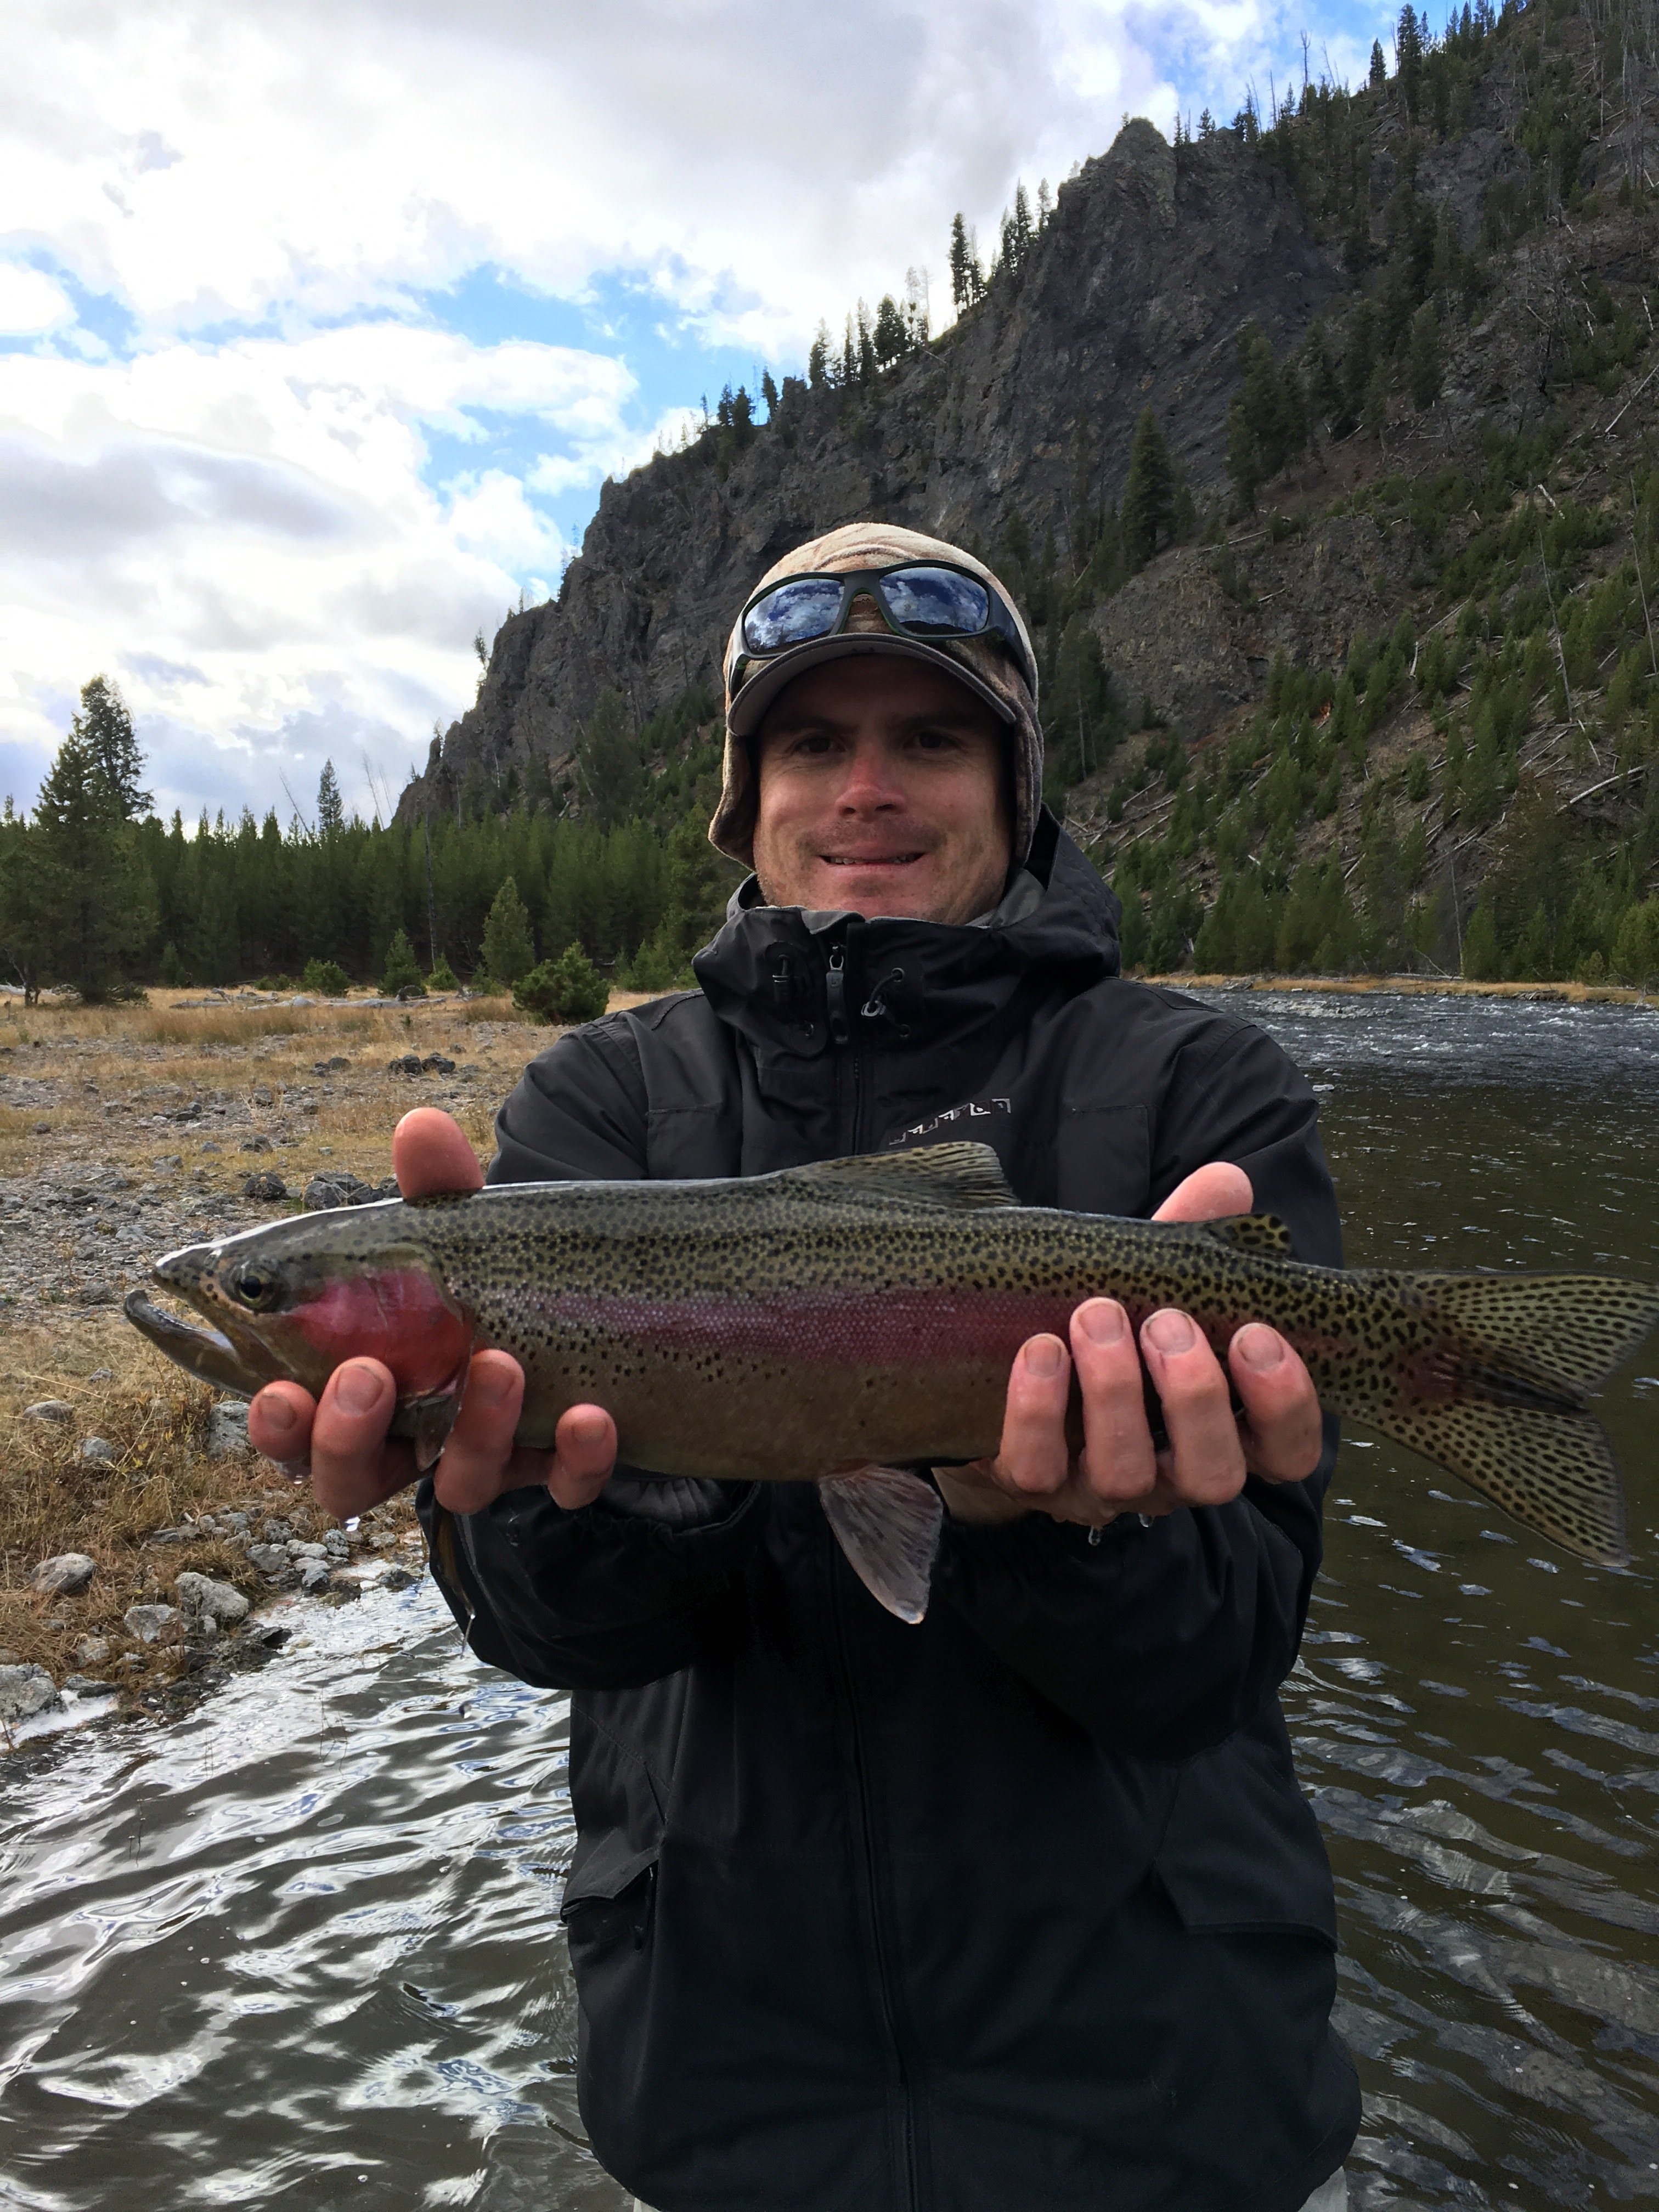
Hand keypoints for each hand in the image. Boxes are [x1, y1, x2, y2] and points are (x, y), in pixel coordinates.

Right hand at [246, 1107, 617, 1520]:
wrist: (593, 1308)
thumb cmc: (485, 1280)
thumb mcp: (460, 1235)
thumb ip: (437, 1191)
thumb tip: (422, 1127)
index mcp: (359, 1390)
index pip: (295, 1432)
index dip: (279, 1429)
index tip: (279, 1394)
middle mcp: (411, 1441)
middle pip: (351, 1483)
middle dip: (348, 1440)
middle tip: (370, 1375)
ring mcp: (485, 1461)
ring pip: (459, 1486)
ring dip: (475, 1432)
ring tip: (498, 1362)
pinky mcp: (557, 1470)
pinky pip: (564, 1486)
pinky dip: (575, 1461)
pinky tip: (591, 1417)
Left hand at [934, 1161, 1324, 1529]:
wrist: (1007, 1371)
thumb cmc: (1108, 1329)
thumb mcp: (1152, 1283)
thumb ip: (1193, 1239)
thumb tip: (1228, 1183)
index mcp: (1224, 1430)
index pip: (1288, 1451)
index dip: (1285, 1405)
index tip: (1257, 1334)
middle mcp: (1173, 1474)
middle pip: (1214, 1475)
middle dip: (1194, 1395)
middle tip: (1166, 1321)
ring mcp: (1102, 1488)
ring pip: (1127, 1475)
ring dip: (1115, 1391)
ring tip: (1096, 1314)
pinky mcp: (1032, 1484)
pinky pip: (1037, 1471)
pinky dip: (1038, 1411)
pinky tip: (1038, 1350)